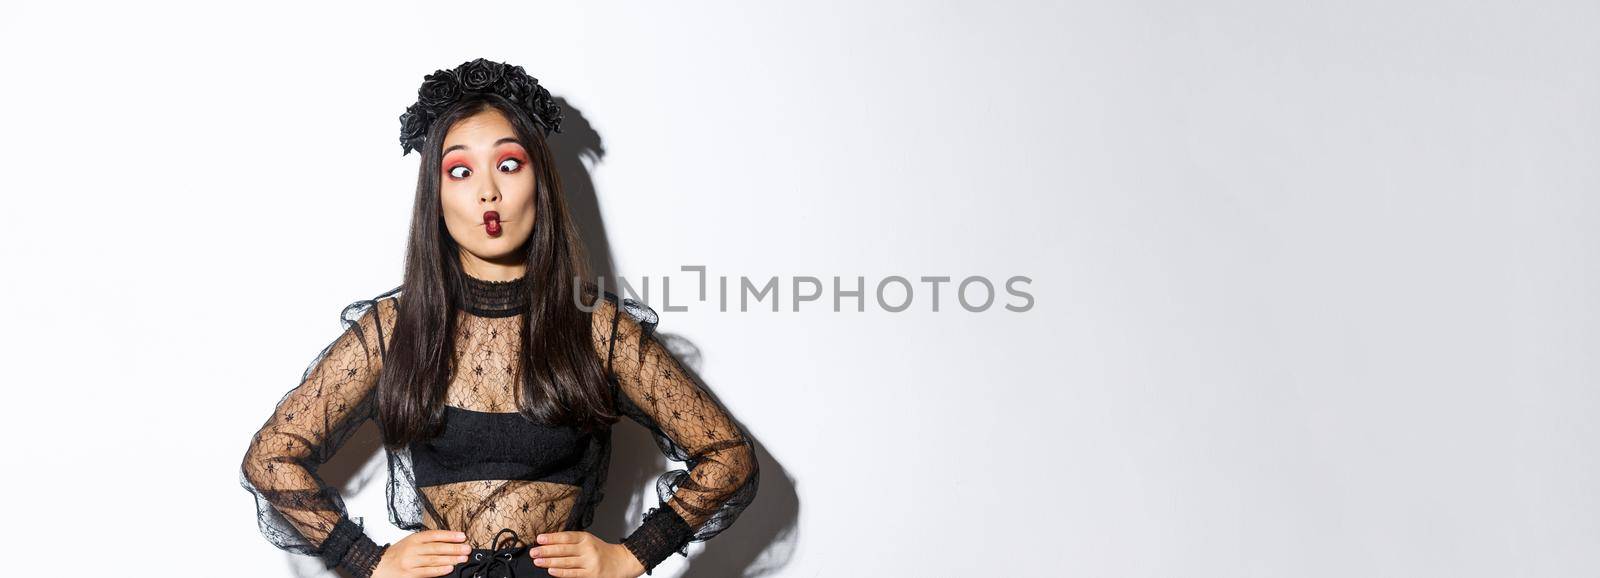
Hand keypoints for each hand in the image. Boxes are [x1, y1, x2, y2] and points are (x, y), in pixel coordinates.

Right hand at [372, 529, 472, 577]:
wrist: (379, 566)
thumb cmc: (397, 554)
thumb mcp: (410, 542)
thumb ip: (426, 542)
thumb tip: (448, 543)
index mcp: (413, 539)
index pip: (434, 535)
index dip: (450, 535)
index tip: (462, 536)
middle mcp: (412, 549)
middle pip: (437, 547)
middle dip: (454, 548)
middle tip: (466, 549)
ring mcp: (411, 562)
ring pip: (434, 560)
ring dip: (450, 559)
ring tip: (462, 559)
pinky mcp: (409, 574)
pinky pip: (427, 572)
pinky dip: (439, 570)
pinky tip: (449, 568)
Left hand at [530, 531, 645, 577]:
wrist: (621, 562)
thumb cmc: (602, 551)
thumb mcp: (589, 541)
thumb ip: (572, 542)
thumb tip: (550, 543)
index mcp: (586, 538)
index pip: (566, 537)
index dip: (552, 538)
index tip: (539, 538)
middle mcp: (587, 549)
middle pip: (563, 549)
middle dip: (546, 550)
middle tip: (534, 551)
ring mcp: (589, 562)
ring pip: (566, 562)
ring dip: (549, 561)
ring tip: (537, 561)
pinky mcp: (590, 575)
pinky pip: (572, 573)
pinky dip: (560, 572)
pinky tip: (551, 570)